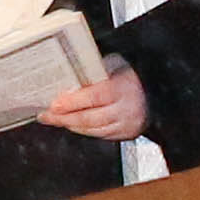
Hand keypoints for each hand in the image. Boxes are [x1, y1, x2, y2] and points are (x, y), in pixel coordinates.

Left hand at [36, 60, 151, 145]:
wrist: (153, 90)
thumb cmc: (128, 74)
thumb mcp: (113, 65)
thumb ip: (92, 73)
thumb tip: (64, 81)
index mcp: (123, 87)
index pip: (94, 97)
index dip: (72, 102)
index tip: (54, 104)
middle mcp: (127, 108)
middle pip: (89, 118)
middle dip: (64, 118)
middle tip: (46, 115)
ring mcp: (127, 124)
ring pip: (92, 129)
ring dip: (69, 125)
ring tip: (53, 119)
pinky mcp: (125, 134)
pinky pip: (99, 135)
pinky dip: (82, 130)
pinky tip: (70, 123)